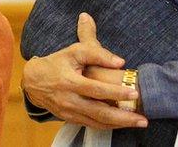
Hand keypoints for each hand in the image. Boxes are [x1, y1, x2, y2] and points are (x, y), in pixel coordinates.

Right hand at [21, 12, 147, 129]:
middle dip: (123, 117)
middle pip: (99, 112)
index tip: (134, 93)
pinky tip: (122, 124)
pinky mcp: (70, 118)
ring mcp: (70, 112)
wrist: (34, 81)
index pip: (96, 90)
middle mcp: (70, 100)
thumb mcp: (73, 51)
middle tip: (143, 118)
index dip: (116, 92)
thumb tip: (119, 61)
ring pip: (97, 122)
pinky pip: (92, 125)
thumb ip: (96, 52)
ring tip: (138, 123)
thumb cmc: (57, 62)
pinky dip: (109, 126)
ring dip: (119, 124)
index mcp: (70, 82)